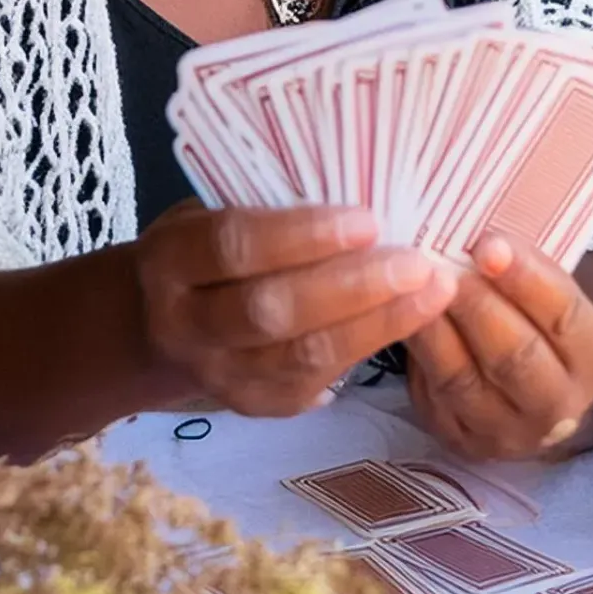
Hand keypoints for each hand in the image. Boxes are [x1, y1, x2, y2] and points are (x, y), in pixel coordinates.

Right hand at [133, 200, 456, 416]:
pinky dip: (368, 350)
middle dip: (353, 287)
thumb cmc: (206, 248)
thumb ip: (269, 205)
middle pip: (271, 312)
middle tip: (416, 263)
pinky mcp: (253, 405)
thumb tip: (363, 187)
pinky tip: (410, 321)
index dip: (303, 235)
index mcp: (170, 260)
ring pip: (302, 357)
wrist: (160, 325)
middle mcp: (186, 325)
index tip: (368, 220)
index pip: (236, 246)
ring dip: (376, 324)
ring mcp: (218, 374)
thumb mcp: (215, 211)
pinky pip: (317, 382)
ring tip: (432, 293)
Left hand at [403, 234, 592, 461]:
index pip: (565, 316)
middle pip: (517, 356)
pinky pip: (434, 397)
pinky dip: (419, 355)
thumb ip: (521, 274)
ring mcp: (508, 431)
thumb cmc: (533, 325)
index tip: (488, 244)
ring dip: (438, 330)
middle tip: (445, 267)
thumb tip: (476, 235)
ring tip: (416, 288)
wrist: (522, 393)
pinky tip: (404, 320)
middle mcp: (558, 406)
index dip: (527, 278)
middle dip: (478, 306)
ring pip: (467, 380)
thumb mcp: (546, 301)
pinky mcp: (463, 441)